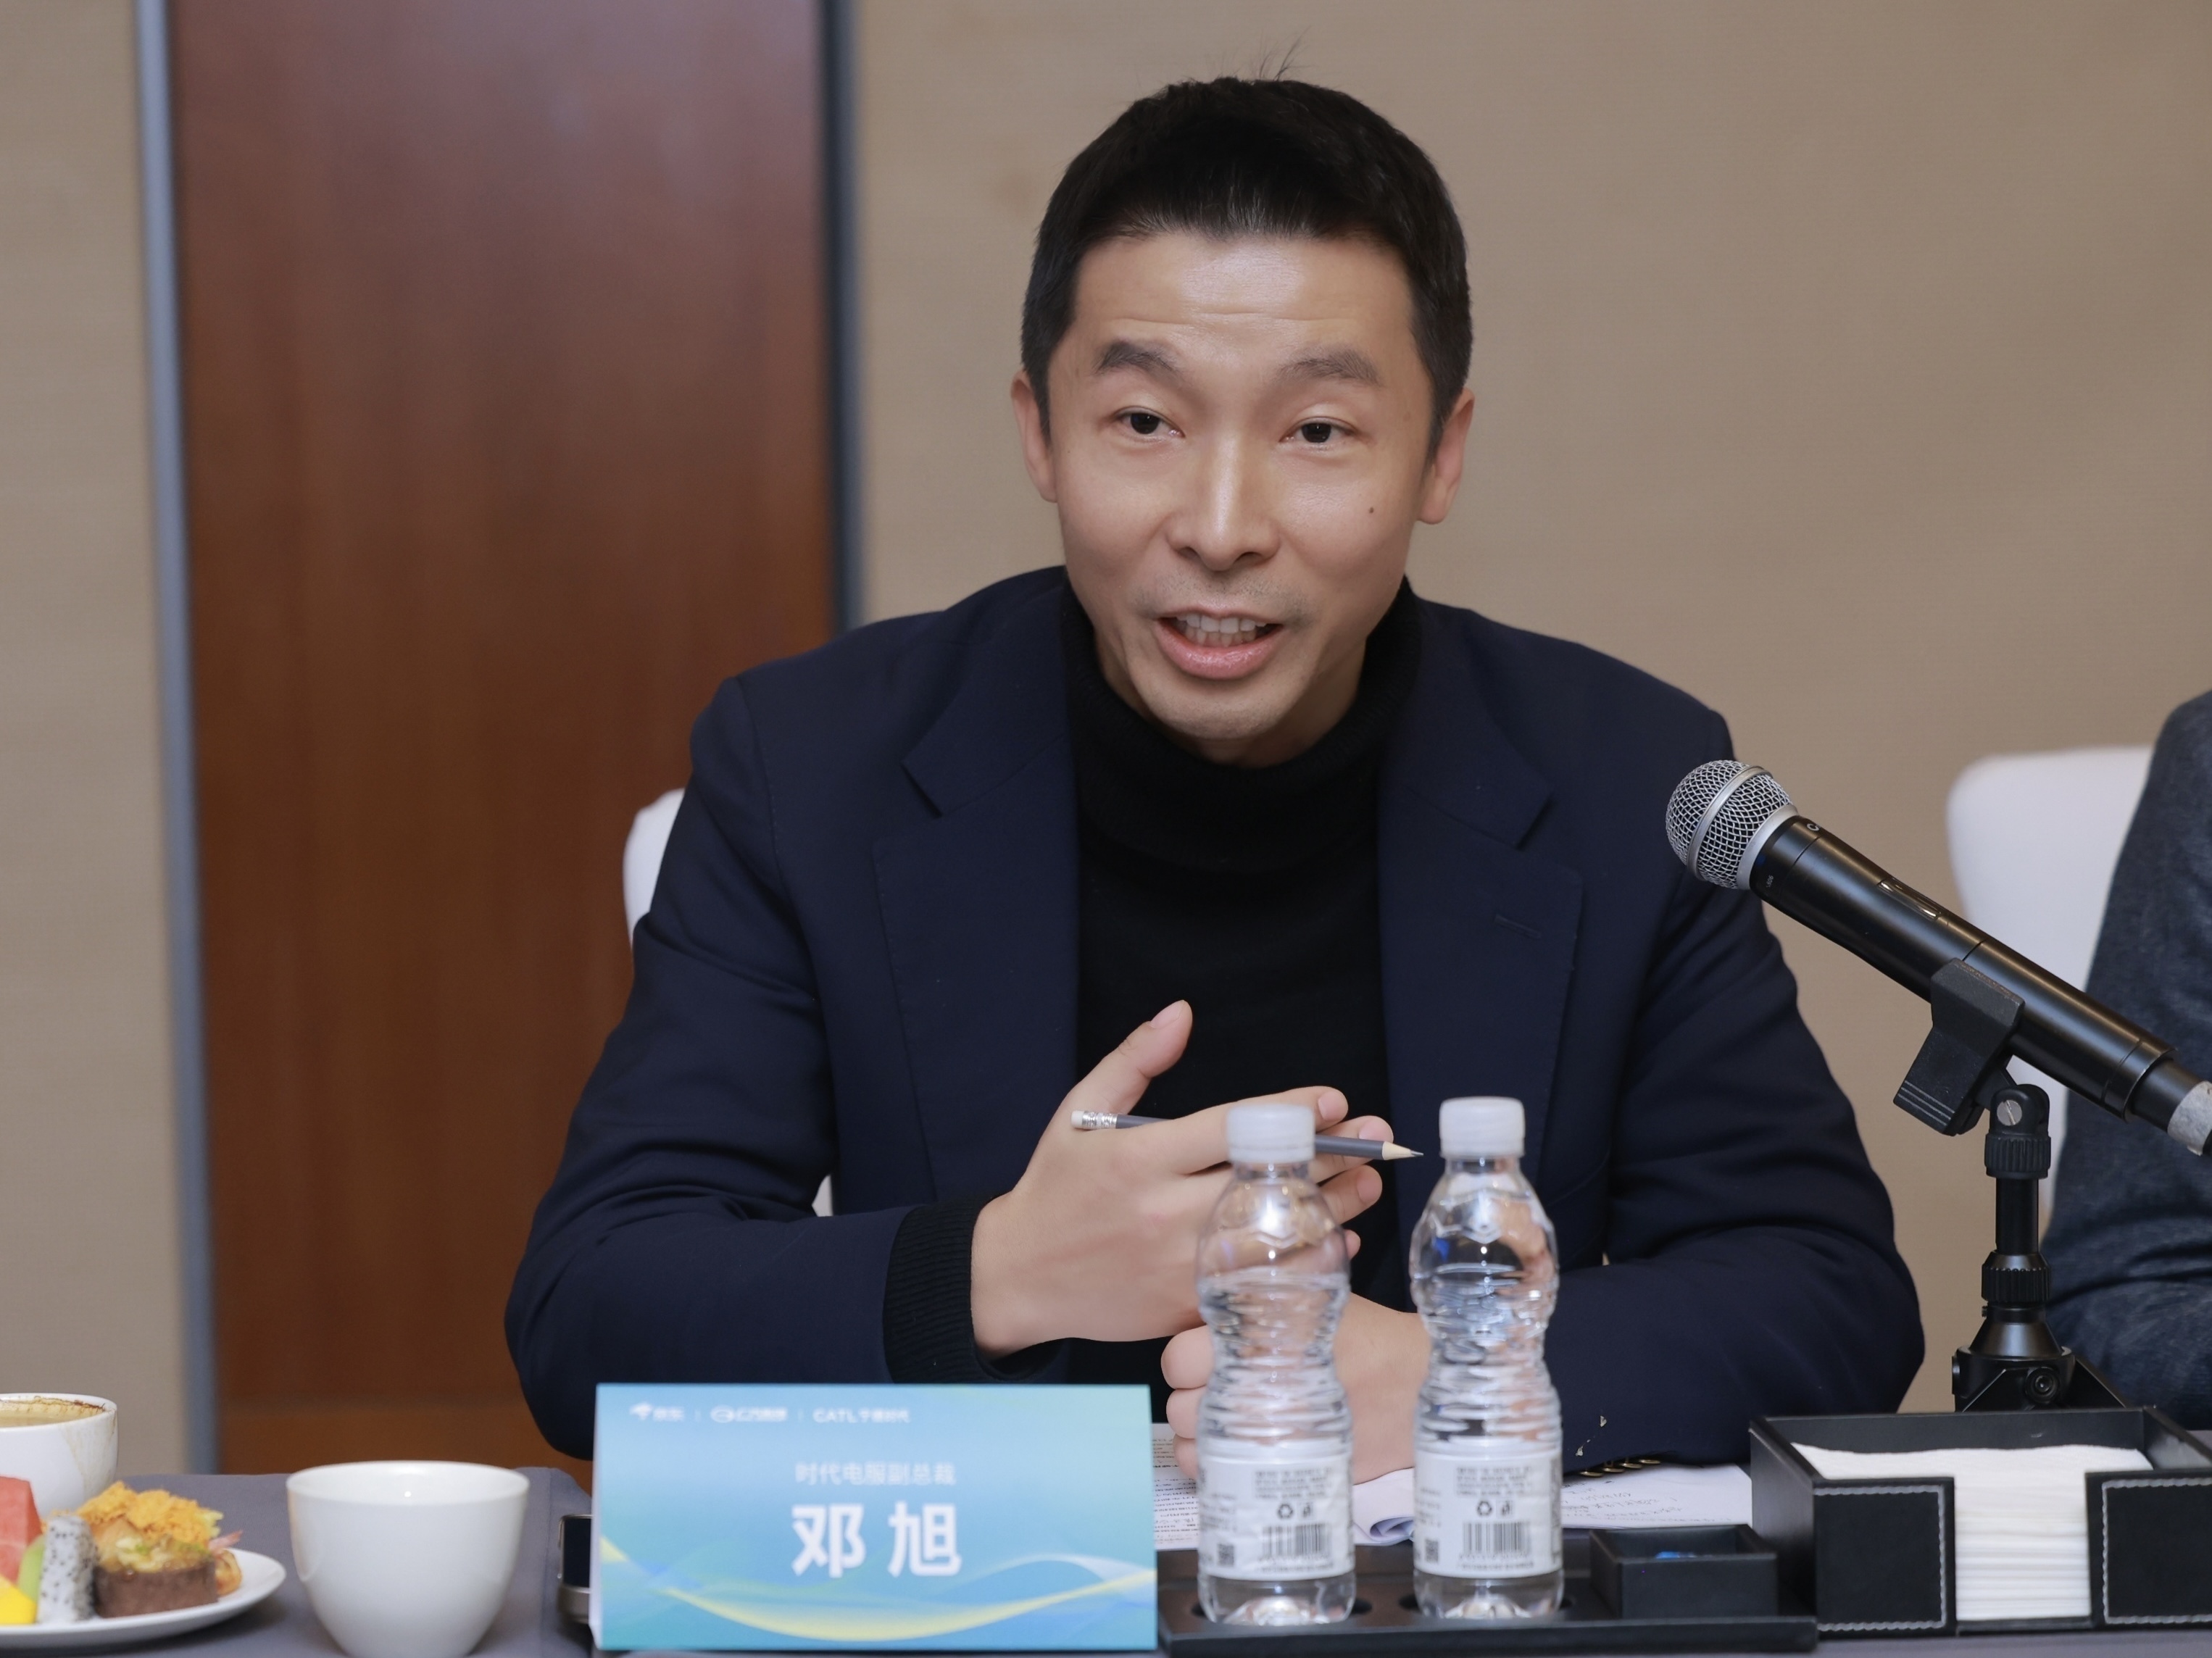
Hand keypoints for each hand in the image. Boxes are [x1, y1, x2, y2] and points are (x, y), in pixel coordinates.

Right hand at [969, 1000, 1393, 1356]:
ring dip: (1330, 1211)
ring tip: (1369, 1186)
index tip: (1332, 1100)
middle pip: (1263, 1182)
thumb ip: (1133, 1060)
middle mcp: (1161, 1212)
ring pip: (1270, 1236)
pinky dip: (1300, 1264)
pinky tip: (1335, 1242)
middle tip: (1376, 1139)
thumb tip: (1181, 1014)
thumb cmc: (1054, 1187)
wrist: (1016, 1276)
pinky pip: (1256, 1282)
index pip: (1227, 1128)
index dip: (1286, 1113)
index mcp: (1138, 1158)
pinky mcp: (1183, 1305)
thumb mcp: (1080, 1113)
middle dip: (1329, 1158)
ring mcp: (1176, 1265)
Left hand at [1162, 1293, 1426, 1481]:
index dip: (1190, 1362)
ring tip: (1231, 1427)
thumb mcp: (1314, 1295)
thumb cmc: (1365, 1334)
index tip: (1211, 1362)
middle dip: (1194, 1400)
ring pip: (1190, 1446)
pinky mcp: (1279, 1471)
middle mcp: (1245, 1388)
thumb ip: (1264, 1293)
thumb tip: (1229, 1283)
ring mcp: (1258, 1436)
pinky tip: (1243, 1453)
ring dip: (1202, 1438)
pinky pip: (1218, 1478)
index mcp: (1249, 1341)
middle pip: (1178, 1404)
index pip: (1178, 1357)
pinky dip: (1219, 1469)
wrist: (1414, 1383)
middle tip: (1223, 1395)